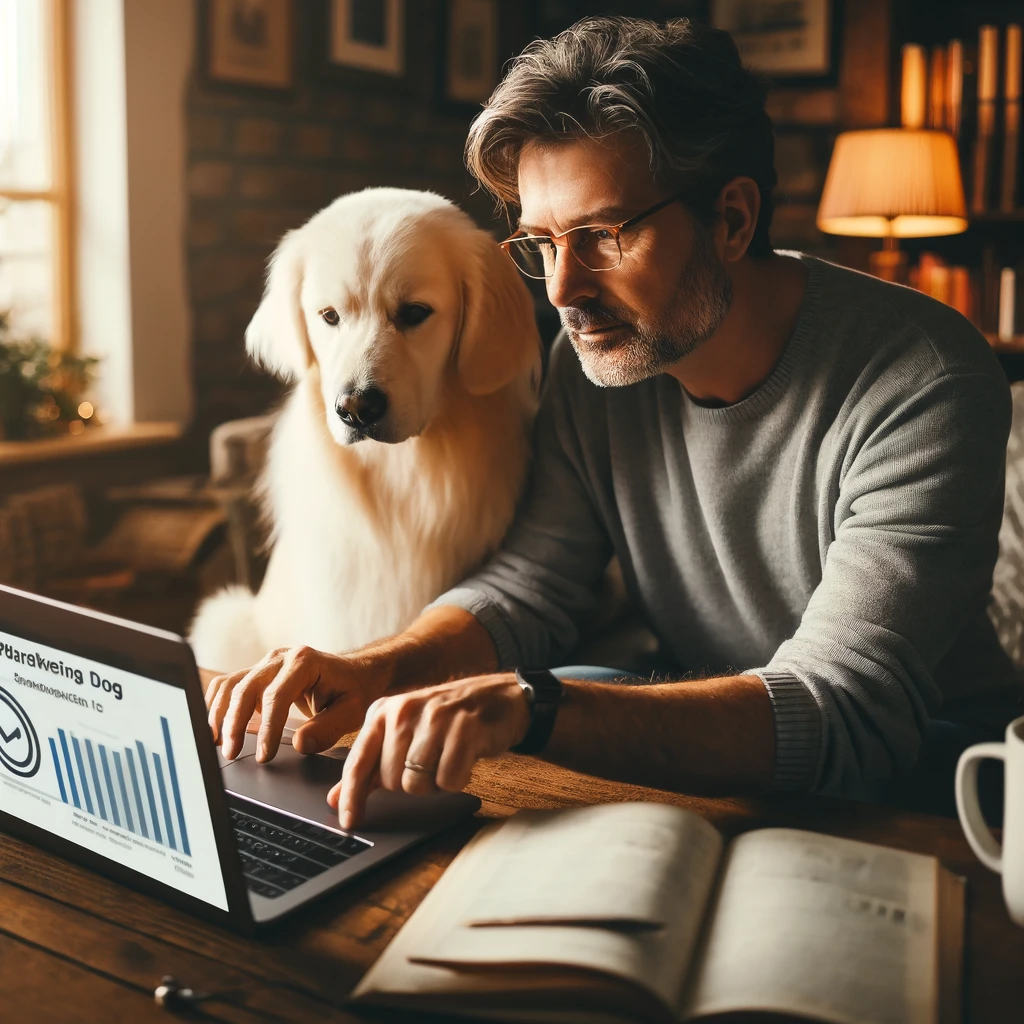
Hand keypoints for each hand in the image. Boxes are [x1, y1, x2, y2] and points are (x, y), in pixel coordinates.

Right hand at [205, 646, 390, 761]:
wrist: (353, 673)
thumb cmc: (353, 691)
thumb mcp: (352, 711)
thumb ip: (328, 728)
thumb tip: (299, 744)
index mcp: (304, 662)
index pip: (276, 696)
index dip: (267, 728)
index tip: (264, 756)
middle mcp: (280, 658)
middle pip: (245, 688)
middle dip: (234, 723)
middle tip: (232, 753)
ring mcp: (265, 663)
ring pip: (230, 684)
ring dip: (219, 714)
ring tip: (216, 744)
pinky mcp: (256, 672)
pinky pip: (228, 685)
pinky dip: (217, 706)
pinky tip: (216, 730)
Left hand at [328, 673, 529, 828]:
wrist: (497, 697)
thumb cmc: (446, 720)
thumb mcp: (403, 734)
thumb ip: (370, 766)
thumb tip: (337, 798)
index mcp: (382, 711)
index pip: (358, 762)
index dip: (352, 796)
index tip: (349, 821)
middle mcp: (404, 710)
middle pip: (391, 781)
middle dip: (410, 783)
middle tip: (429, 762)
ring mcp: (434, 718)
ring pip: (417, 784)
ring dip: (434, 783)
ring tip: (445, 759)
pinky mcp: (464, 729)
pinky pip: (448, 781)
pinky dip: (457, 779)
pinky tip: (463, 759)